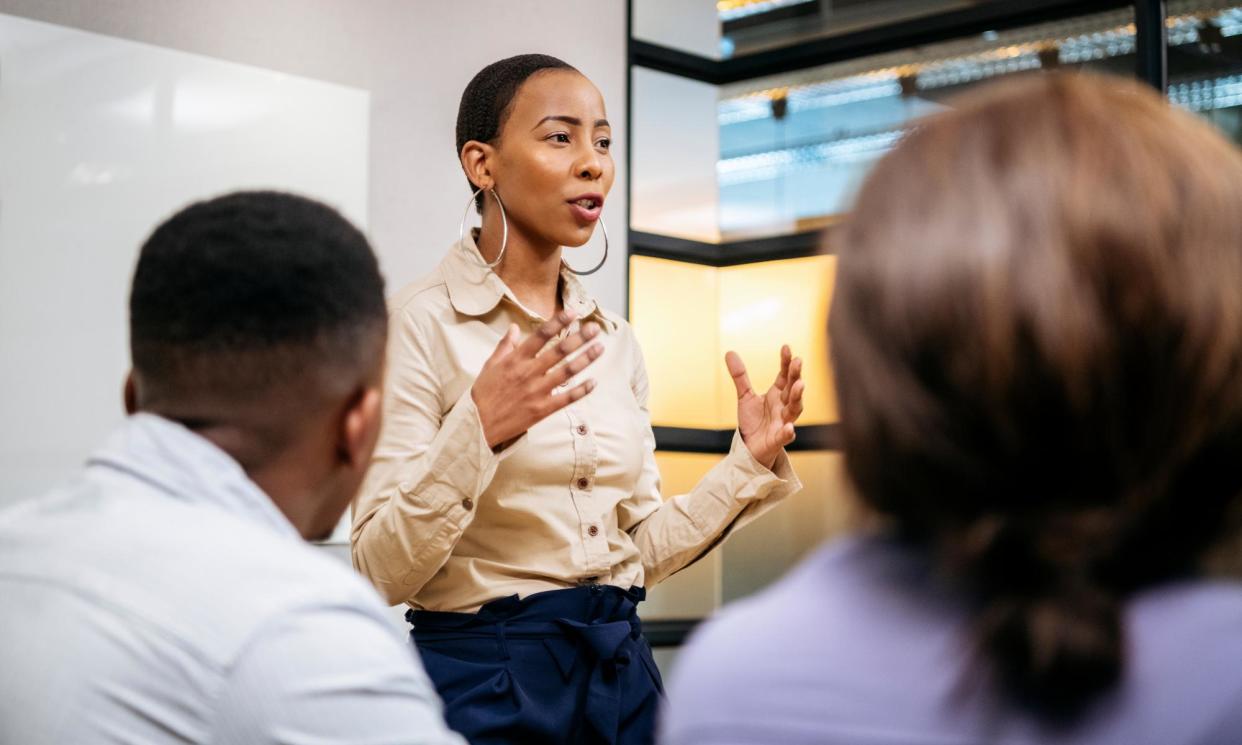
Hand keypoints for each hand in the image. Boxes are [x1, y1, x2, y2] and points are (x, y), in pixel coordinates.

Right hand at [472, 310, 603, 448]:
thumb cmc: (483, 395)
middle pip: (559, 351)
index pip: (540, 335)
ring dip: (585, 359)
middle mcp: (528, 373)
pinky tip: (594, 382)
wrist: (479, 425)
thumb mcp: (490, 366)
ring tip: (600, 348)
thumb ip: (504, 346)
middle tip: (594, 328)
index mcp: (515, 360)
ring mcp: (537, 392)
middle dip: (579, 338)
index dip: (558, 322)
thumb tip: (513, 327)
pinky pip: (566, 399)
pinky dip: (581, 390)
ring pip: (567, 372)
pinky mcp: (542, 409)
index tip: (572, 313)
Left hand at [726, 345, 803, 469]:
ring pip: (794, 409)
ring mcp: (783, 422)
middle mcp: (784, 406)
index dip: (786, 362)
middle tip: (798, 362)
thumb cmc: (753, 421)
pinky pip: (786, 435)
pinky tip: (789, 427)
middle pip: (793, 389)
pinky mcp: (779, 439)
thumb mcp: (745, 396)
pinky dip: (788, 432)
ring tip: (800, 385)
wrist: (751, 447)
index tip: (786, 347)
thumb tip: (729, 352)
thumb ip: (740, 376)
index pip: (784, 375)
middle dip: (796, 375)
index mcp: (778, 394)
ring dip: (798, 397)